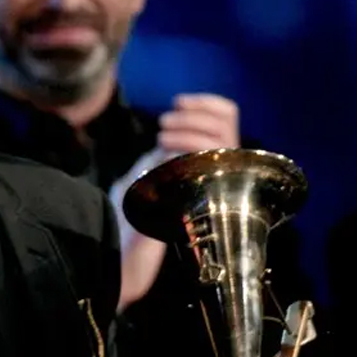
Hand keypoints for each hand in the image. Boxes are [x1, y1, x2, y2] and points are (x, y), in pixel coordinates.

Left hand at [110, 94, 241, 309]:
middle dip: (195, 114)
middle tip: (165, 123)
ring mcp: (217, 181)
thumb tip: (172, 130)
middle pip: (226, 124)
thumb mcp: (148, 176)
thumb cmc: (133, 217)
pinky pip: (212, 153)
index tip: (179, 102)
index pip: (227, 119)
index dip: (208, 104)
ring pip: (221, 135)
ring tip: (162, 134)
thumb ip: (164, 154)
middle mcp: (218, 173)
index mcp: (207, 168)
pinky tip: (165, 146)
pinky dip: (189, 141)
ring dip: (190, 125)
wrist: (129, 253)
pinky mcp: (210, 192)